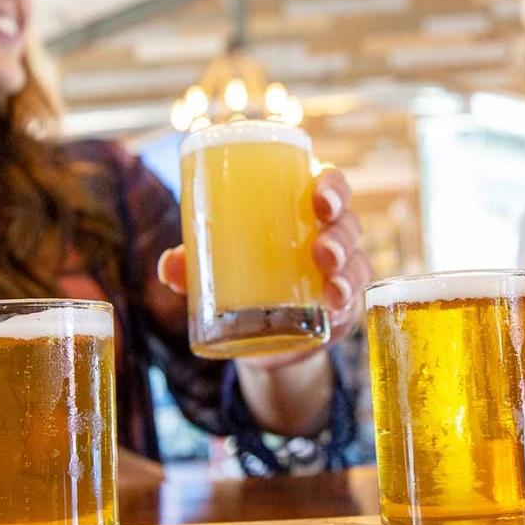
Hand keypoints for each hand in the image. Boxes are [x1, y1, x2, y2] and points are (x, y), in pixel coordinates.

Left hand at [156, 166, 371, 370]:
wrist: (259, 337)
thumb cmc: (241, 279)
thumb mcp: (215, 268)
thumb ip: (192, 264)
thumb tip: (167, 267)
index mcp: (302, 212)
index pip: (329, 187)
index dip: (332, 186)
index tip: (319, 197)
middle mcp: (329, 237)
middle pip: (348, 223)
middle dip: (340, 233)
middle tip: (321, 250)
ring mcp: (339, 274)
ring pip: (356, 261)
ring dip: (346, 268)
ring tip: (329, 281)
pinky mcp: (341, 309)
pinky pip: (354, 300)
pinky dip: (347, 301)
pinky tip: (335, 304)